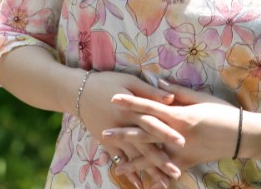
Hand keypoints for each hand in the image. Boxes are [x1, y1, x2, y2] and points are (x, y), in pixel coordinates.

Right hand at [79, 71, 183, 188]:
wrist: (78, 92)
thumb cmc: (107, 82)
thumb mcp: (129, 81)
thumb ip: (149, 91)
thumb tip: (171, 98)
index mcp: (132, 109)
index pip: (153, 123)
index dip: (167, 133)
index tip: (183, 143)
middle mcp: (124, 125)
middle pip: (145, 145)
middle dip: (161, 160)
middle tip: (176, 173)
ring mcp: (114, 136)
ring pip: (134, 156)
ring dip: (148, 170)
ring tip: (163, 183)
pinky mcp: (106, 141)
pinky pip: (119, 158)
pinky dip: (128, 171)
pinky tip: (137, 183)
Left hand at [105, 81, 236, 174]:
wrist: (240, 135)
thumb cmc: (221, 111)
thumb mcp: (200, 97)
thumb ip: (178, 93)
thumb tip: (158, 85)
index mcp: (178, 115)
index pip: (149, 107)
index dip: (131, 103)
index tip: (114, 99)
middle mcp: (176, 135)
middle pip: (145, 134)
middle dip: (123, 135)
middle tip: (103, 134)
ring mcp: (181, 151)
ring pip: (153, 157)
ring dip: (133, 162)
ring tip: (116, 166)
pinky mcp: (187, 162)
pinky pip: (168, 169)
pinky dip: (156, 175)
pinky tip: (144, 182)